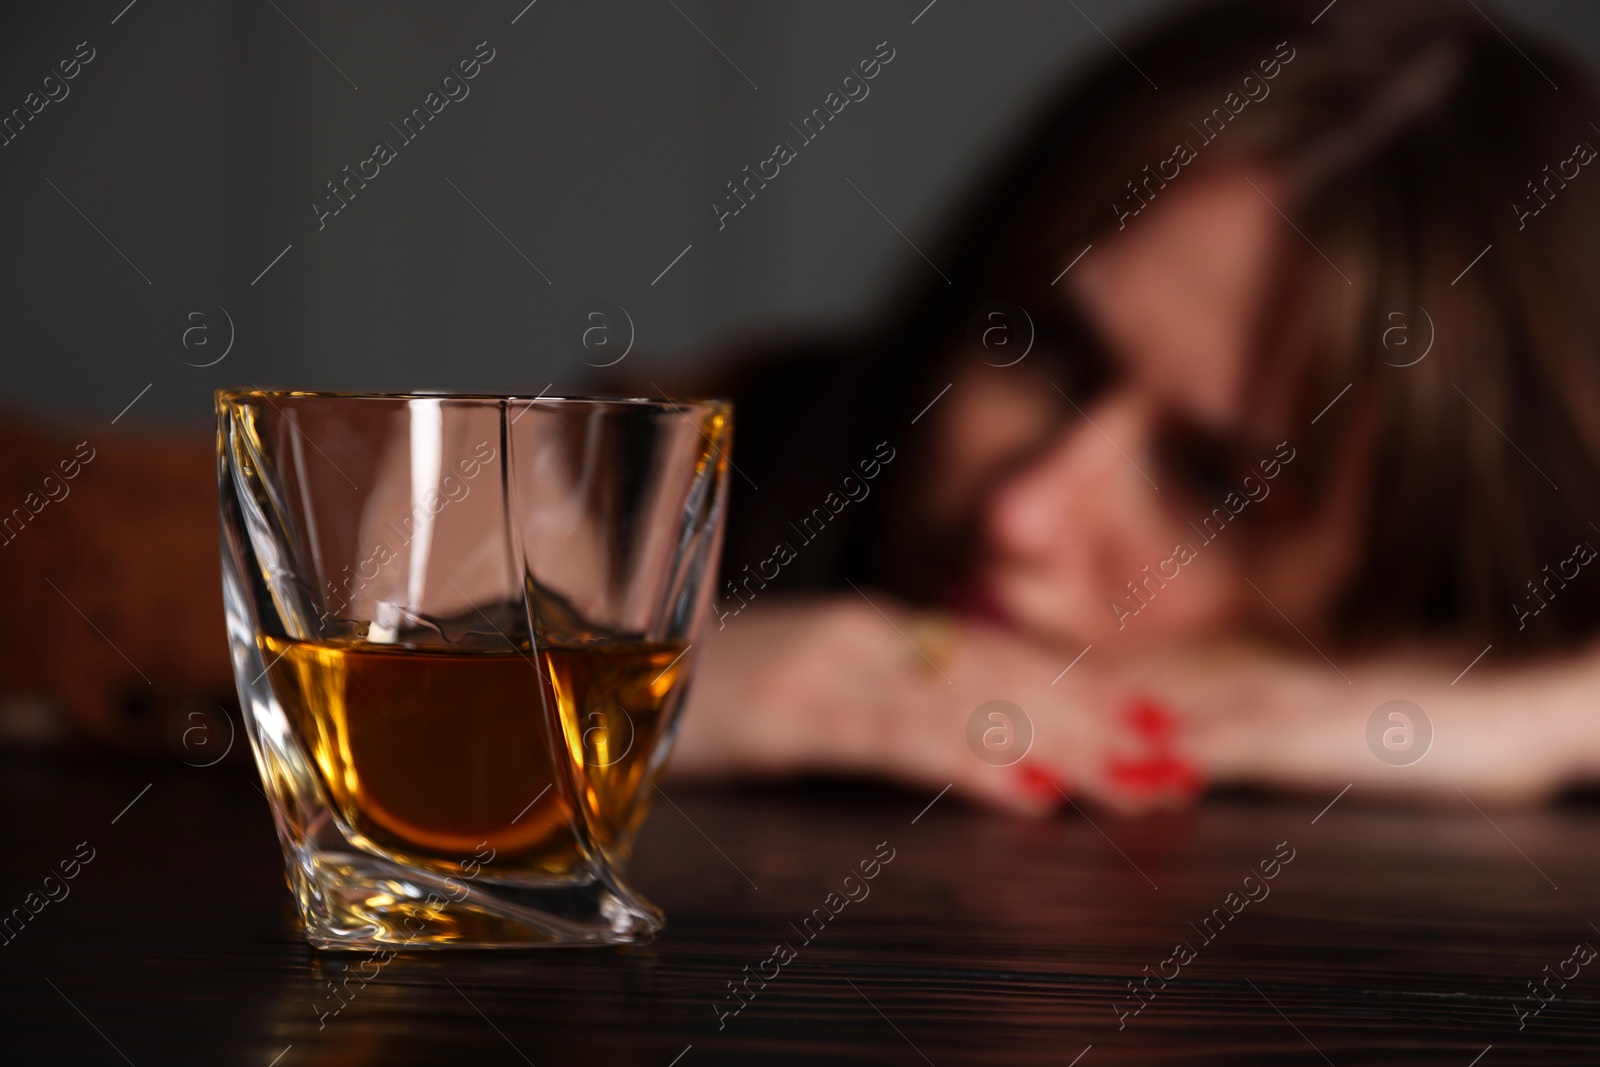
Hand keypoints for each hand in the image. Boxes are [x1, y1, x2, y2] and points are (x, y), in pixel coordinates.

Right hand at [671, 593, 1203, 814]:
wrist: (599, 664)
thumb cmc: (708, 690)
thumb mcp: (810, 692)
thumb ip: (888, 705)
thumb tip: (975, 745)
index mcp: (879, 633)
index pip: (1002, 660)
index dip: (1083, 693)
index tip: (1158, 726)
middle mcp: (868, 636)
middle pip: (1005, 678)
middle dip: (1097, 720)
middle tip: (1180, 763)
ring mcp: (829, 667)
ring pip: (969, 705)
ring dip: (1063, 744)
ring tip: (1139, 781)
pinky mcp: (789, 710)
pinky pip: (895, 740)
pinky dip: (968, 764)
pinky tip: (1028, 794)